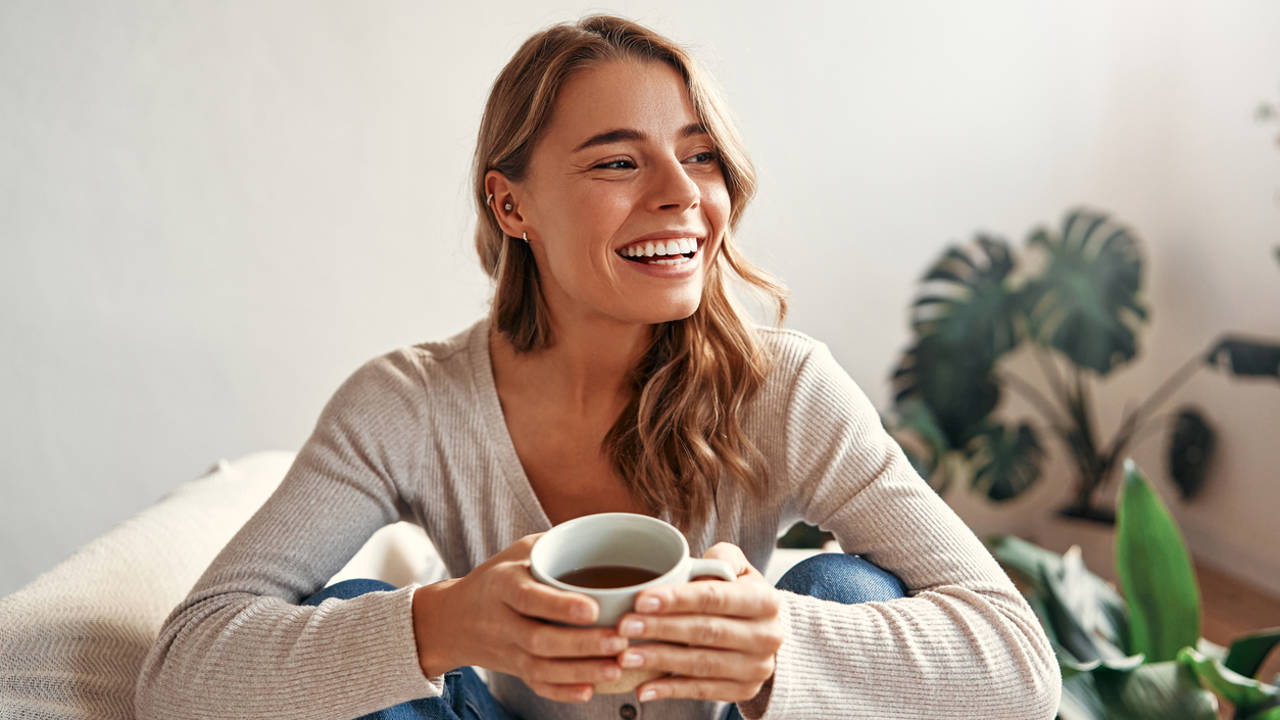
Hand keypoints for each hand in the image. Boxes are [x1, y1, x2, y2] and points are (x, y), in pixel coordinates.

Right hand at [412, 534, 628, 702]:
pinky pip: (536, 686)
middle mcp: (502, 621)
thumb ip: (554, 543)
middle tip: (619, 641)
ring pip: (540, 668)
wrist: (453, 619)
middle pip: (539, 640)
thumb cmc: (498, 577)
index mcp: (503, 585)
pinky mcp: (513, 670)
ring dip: (579, 672)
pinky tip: (590, 691)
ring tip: (615, 668)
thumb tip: (603, 528)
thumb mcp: (518, 551)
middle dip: (581, 645)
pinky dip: (562, 693)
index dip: (560, 607)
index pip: (530, 598)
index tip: (594, 609)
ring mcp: (506, 651)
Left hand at [617, 542, 782, 703]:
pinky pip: (702, 692)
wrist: (765, 634)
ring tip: (626, 656)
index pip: (715, 598)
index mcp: (765, 600)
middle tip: (624, 626)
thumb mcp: (739, 569)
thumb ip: (721, 558)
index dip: (677, 599)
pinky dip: (670, 690)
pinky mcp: (743, 691)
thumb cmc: (739, 595)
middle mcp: (767, 636)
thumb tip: (698, 564)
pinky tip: (643, 688)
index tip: (641, 599)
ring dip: (660, 660)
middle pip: (706, 631)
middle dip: (661, 629)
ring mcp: (756, 668)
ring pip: (701, 664)